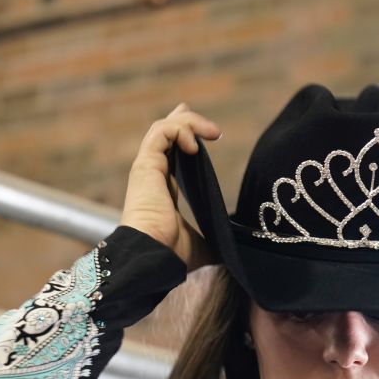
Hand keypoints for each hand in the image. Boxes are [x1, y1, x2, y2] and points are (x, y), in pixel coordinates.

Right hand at [120, 103, 221, 269]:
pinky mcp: (145, 164)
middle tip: (215, 130)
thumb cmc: (172, 254)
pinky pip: (161, 132)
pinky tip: (196, 145)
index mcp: (163, 189)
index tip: (206, 133)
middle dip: (188, 122)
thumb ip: (214, 241)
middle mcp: (152, 174)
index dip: (185, 137)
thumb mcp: (202, 244)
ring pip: (163, 128)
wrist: (153, 256)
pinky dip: (180, 130)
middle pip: (165, 134)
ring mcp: (147, 168)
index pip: (171, 153)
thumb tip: (233, 253)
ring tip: (214, 134)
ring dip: (190, 124)